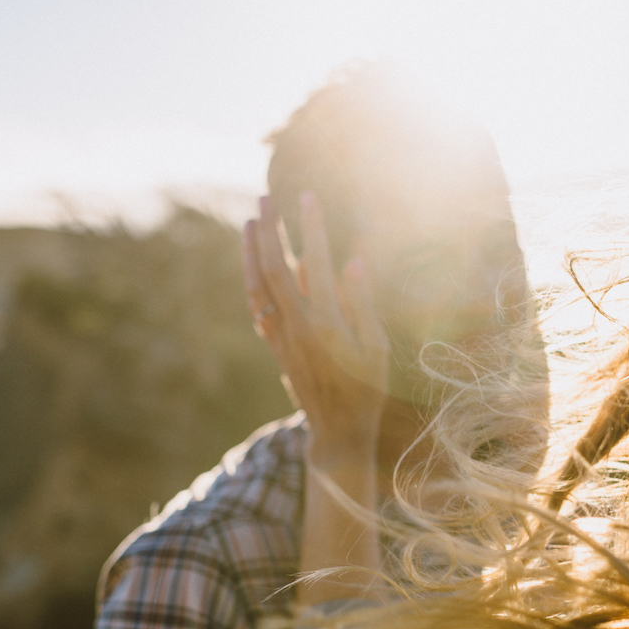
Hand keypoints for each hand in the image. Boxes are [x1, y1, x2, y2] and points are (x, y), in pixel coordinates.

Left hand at [243, 193, 389, 467]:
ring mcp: (281, 336)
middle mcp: (297, 327)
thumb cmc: (367, 389)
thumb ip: (362, 303)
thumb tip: (352, 261)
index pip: (314, 264)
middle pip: (273, 268)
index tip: (308, 197)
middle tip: (265, 198)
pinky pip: (257, 305)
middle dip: (269, 230)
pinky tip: (253, 264)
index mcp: (326, 324)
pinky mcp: (275, 345)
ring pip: (257, 285)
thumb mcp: (377, 348)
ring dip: (251, 252)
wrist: (337, 431)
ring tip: (252, 222)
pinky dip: (252, 279)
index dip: (310, 228)